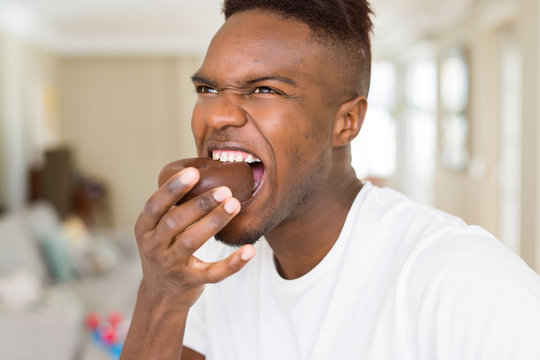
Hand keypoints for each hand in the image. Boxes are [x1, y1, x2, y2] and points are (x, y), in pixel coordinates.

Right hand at [134, 167, 254, 309]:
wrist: (160, 296)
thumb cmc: (165, 250)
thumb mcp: (158, 230)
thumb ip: (173, 207)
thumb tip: (203, 172)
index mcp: (145, 228)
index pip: (155, 205)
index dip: (172, 188)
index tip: (194, 173)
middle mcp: (154, 246)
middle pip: (175, 221)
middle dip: (200, 204)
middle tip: (225, 190)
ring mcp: (171, 266)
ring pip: (191, 242)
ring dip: (214, 222)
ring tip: (234, 205)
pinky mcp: (190, 281)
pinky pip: (213, 273)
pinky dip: (233, 263)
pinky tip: (250, 250)